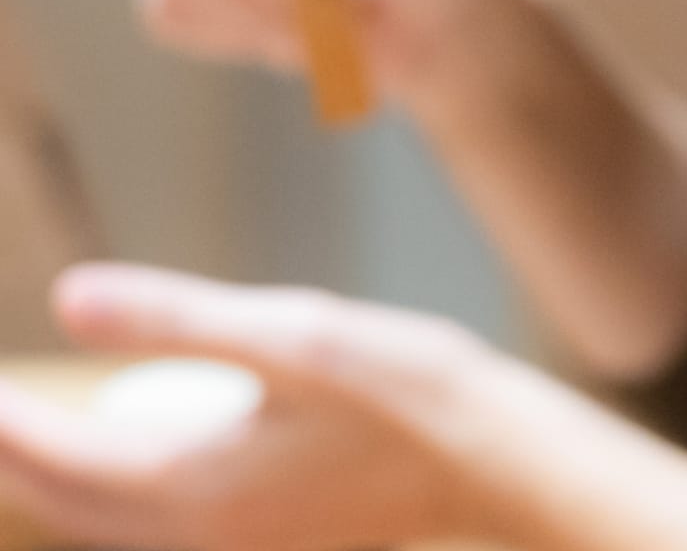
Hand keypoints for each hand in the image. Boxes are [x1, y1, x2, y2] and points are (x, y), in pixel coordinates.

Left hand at [0, 264, 526, 549]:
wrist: (500, 461)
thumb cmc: (408, 391)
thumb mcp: (294, 333)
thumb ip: (176, 317)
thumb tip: (66, 298)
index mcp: (189, 486)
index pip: (47, 452)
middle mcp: (197, 533)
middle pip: (58, 500)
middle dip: (8, 450)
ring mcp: (233, 543)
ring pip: (99, 517)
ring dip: (51, 470)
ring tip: (23, 422)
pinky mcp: (266, 537)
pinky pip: (146, 522)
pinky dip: (105, 485)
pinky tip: (125, 444)